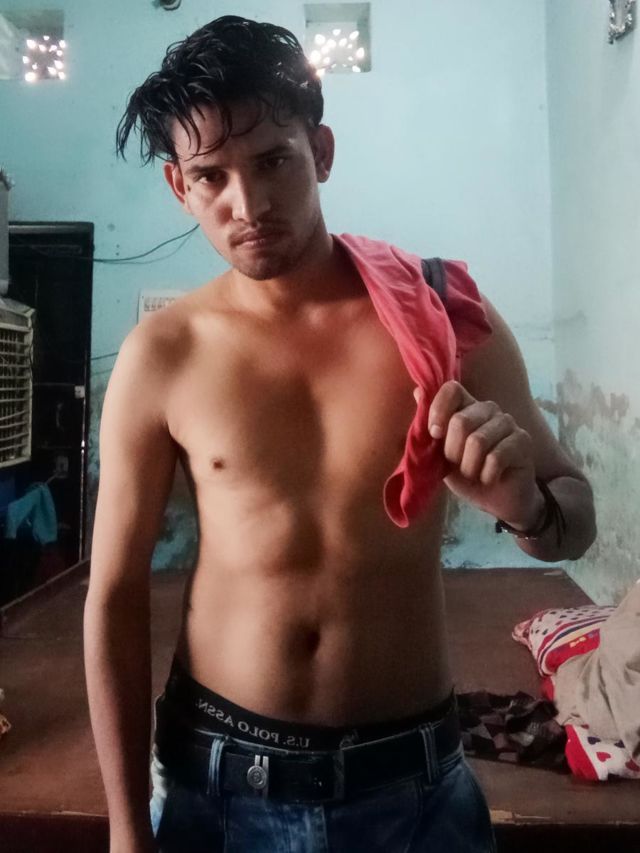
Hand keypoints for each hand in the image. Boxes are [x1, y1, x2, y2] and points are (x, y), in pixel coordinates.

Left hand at [417, 380, 544, 527]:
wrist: (496, 500)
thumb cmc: (467, 475)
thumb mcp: (440, 455)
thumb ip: (432, 428)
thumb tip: (417, 392)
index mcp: (467, 407)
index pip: (452, 389)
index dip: (438, 410)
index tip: (434, 434)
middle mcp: (488, 409)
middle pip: (460, 421)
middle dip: (452, 452)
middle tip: (458, 465)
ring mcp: (508, 423)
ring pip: (478, 441)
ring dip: (469, 467)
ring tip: (474, 474)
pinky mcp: (523, 441)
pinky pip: (496, 457)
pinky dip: (486, 475)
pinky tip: (489, 479)